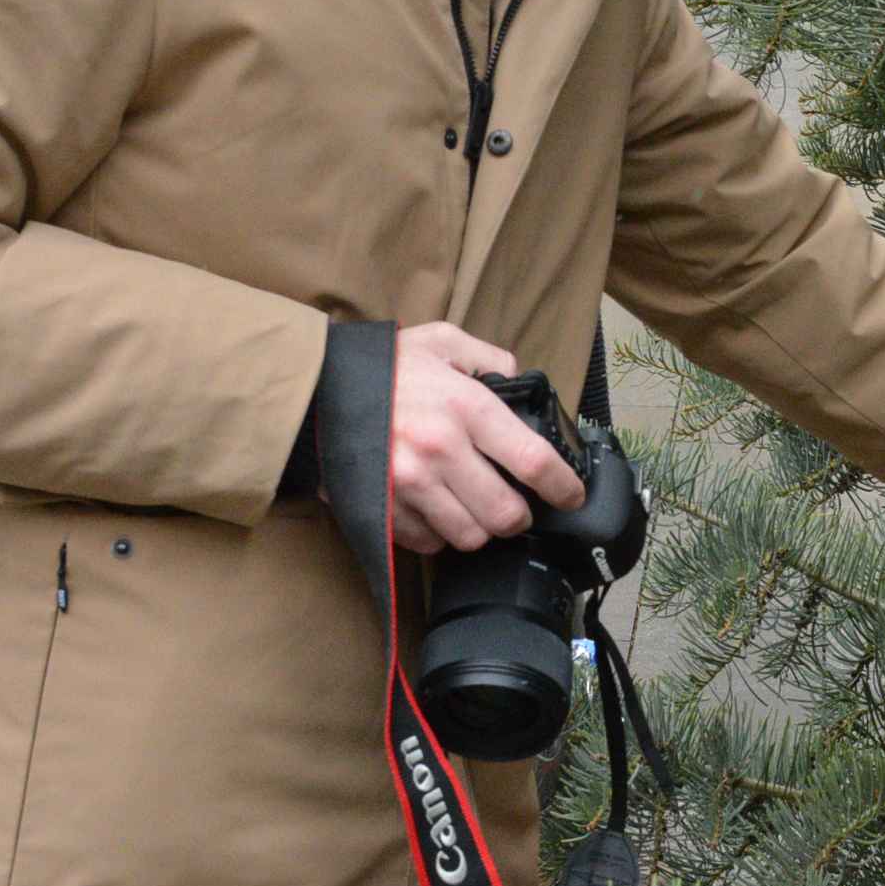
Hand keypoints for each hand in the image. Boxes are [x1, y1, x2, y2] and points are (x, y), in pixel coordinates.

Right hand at [383, 322, 586, 554]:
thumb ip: (491, 358)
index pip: (533, 461)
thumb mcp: (442, 341)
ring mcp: (409, 484)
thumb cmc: (384, 366)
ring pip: (471, 536)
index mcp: (465, 406)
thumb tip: (523, 380)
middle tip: (515, 505)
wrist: (313, 387)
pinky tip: (436, 510)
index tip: (571, 495)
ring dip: (479, 528)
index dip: (562, 487)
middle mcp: (441, 449)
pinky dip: (439, 534)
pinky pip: (429, 544)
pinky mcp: (384, 508)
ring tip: (473, 508)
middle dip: (519, 516)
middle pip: (506, 514)